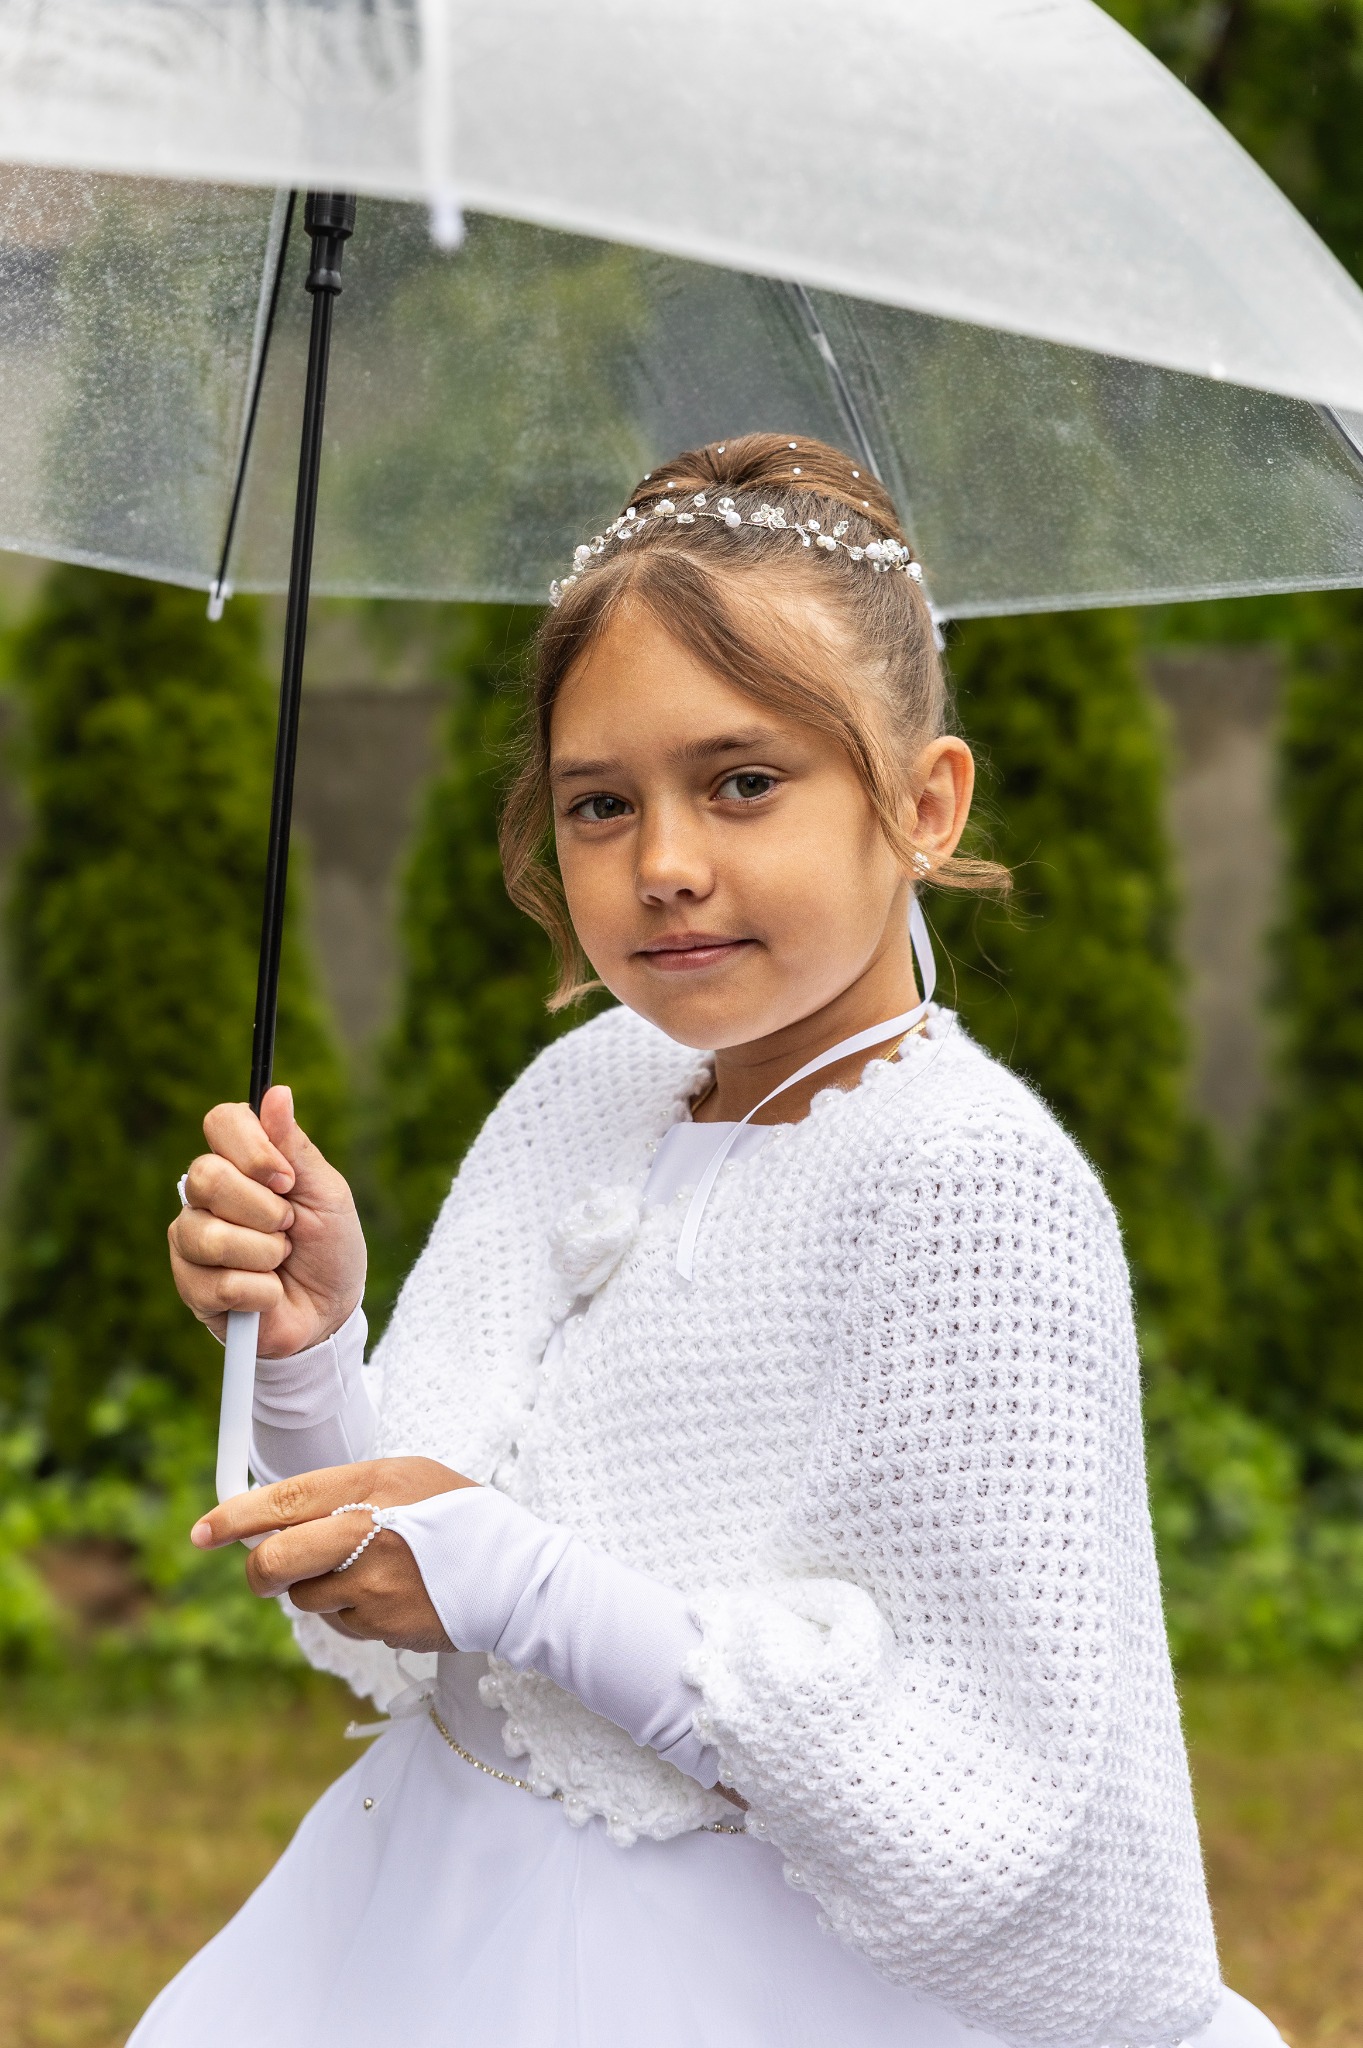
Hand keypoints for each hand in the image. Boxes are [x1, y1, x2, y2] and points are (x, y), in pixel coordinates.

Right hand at [168, 1084, 365, 1356]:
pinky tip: (268, 1293)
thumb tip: (277, 1093)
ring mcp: (191, 1240)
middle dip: (264, 1209)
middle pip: (207, 1175)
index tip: (287, 1180)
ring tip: (279, 1262)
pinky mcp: (191, 1287)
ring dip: (265, 1255)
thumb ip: (296, 1148)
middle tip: (288, 1227)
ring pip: (209, 1234)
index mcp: (240, 1162)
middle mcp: (206, 1195)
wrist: (331, 1313)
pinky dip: (261, 1292)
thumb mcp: (327, 1194)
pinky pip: (219, 1283)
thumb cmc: (330, 1248)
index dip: (253, 1149)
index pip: (221, 1121)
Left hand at [192, 1458, 474, 1652]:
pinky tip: (386, 1595)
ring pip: (304, 1596)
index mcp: (371, 1486)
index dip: (233, 1517)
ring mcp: (373, 1586)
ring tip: (361, 1572)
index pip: (283, 1500)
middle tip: (263, 1570)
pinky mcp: (382, 1625)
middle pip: (275, 1560)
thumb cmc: (459, 1515)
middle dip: (258, 1570)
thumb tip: (282, 1514)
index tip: (203, 1530)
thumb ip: (347, 1492)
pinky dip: (350, 1611)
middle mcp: (367, 1535)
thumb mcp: (408, 1478)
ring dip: (315, 1589)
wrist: (516, 1575)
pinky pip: (340, 1622)